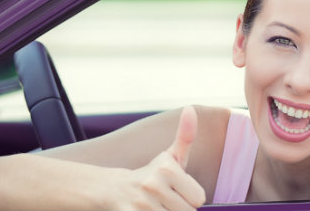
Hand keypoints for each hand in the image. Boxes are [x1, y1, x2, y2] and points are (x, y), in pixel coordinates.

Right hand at [0, 107, 205, 209]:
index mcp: (167, 168)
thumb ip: (185, 136)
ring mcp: (142, 204)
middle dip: (178, 208)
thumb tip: (191, 108)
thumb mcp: (169, 156)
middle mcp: (154, 185)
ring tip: (155, 207)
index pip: (199, 198)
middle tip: (165, 200)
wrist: (110, 189)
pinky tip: (145, 210)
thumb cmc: (148, 174)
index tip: (176, 190)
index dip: (190, 197)